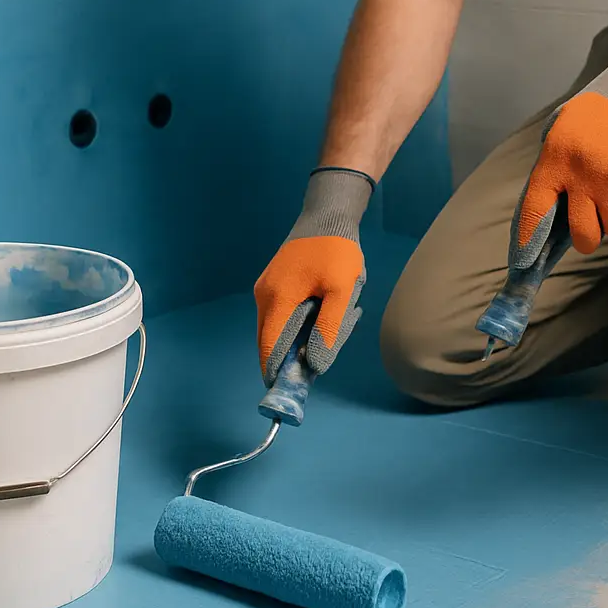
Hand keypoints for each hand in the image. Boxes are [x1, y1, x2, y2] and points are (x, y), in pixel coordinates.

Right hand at [254, 168, 373, 383]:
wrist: (329, 214)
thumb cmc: (337, 252)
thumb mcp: (342, 292)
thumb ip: (328, 330)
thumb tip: (314, 366)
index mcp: (277, 300)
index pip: (269, 348)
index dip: (276, 372)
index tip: (287, 393)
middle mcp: (264, 296)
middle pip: (270, 341)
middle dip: (289, 358)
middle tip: (316, 366)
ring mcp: (266, 289)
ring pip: (276, 329)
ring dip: (295, 341)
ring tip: (326, 338)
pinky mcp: (274, 283)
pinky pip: (280, 315)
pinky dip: (296, 326)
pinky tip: (320, 319)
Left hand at [513, 25, 607, 257]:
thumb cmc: (596, 119)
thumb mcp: (562, 136)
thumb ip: (555, 174)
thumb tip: (548, 222)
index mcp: (553, 160)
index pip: (535, 209)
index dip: (529, 240)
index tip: (526, 263)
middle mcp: (579, 175)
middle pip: (583, 235)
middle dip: (590, 236)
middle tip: (596, 219)